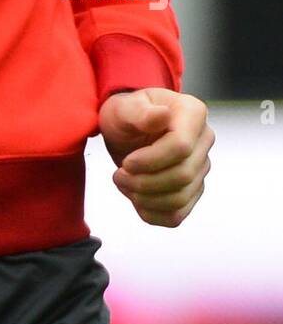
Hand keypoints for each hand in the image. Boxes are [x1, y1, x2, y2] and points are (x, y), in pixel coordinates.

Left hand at [99, 87, 213, 227]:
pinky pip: (177, 214)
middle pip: (182, 175)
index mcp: (193, 113)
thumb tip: (162, 115)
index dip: (151, 161)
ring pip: (180, 198)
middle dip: (144, 181)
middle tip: (118, 175)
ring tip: (123, 183)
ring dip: (145, 198)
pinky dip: (152, 213)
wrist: (127, 130)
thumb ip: (140, 112)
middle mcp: (204, 140)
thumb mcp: (124, 108)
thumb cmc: (126, 114)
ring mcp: (201, 167)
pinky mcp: (192, 190)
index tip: (127, 163)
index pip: (181, 147)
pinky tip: (134, 198)